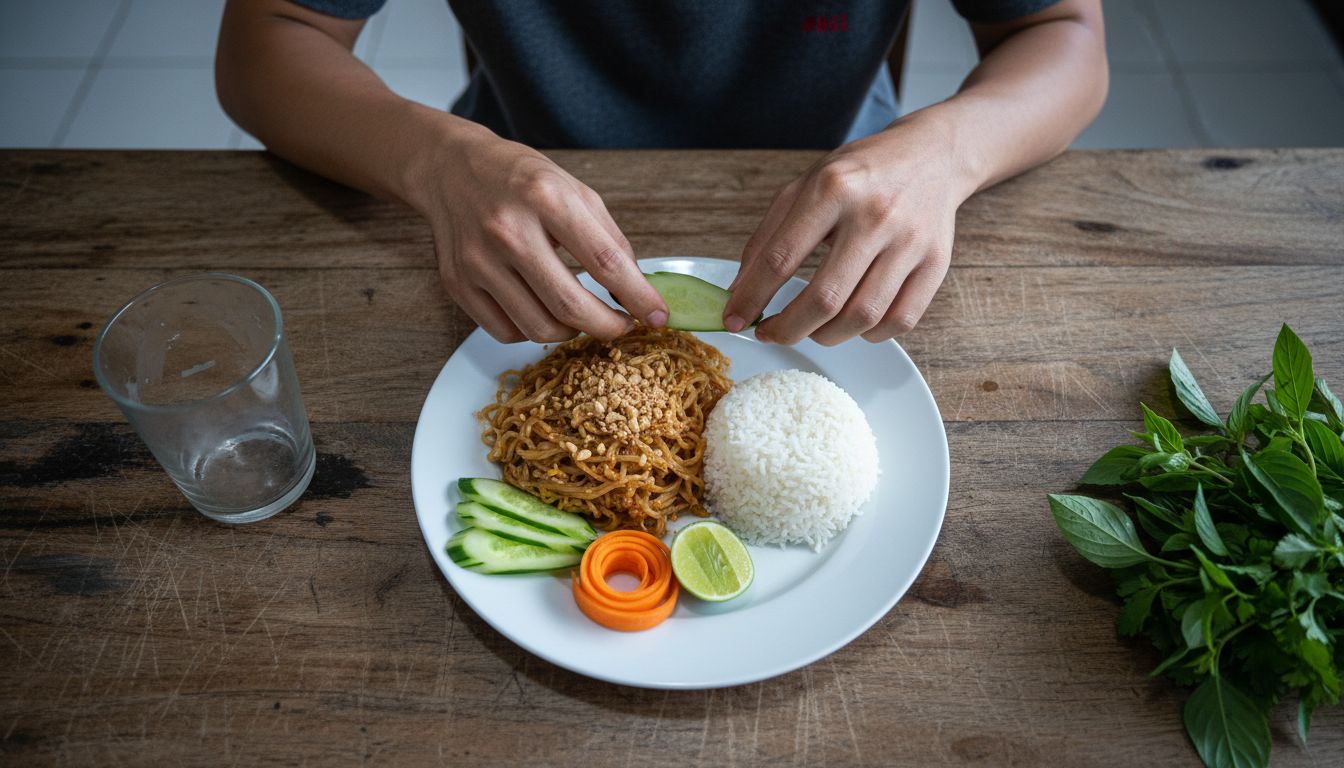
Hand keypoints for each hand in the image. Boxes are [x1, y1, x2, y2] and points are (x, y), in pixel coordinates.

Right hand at [414, 125, 666, 342]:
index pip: (604, 262)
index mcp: (545, 198)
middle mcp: (508, 230)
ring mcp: (478, 261)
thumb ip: (610, 239)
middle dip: (608, 327)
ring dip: (572, 331)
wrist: (449, 169)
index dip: (639, 297)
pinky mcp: (458, 284)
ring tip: (580, 313)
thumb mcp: (574, 190)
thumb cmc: (519, 178)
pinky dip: (534, 330)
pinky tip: (542, 309)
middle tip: (621, 325)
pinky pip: (507, 332)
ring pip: (539, 328)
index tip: (659, 317)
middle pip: (570, 306)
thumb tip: (638, 292)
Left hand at [722, 114, 974, 344]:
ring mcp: (910, 242)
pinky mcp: (936, 263)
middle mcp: (874, 215)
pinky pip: (900, 321)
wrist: (931, 155)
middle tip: (772, 334)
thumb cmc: (861, 174)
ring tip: (811, 329)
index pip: (781, 258)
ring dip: (826, 336)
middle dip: (788, 329)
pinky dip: (870, 334)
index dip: (752, 298)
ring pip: (862, 316)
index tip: (734, 320)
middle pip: (824, 298)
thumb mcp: (805, 186)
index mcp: (833, 189)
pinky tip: (853, 323)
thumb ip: (768, 236)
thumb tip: (740, 291)